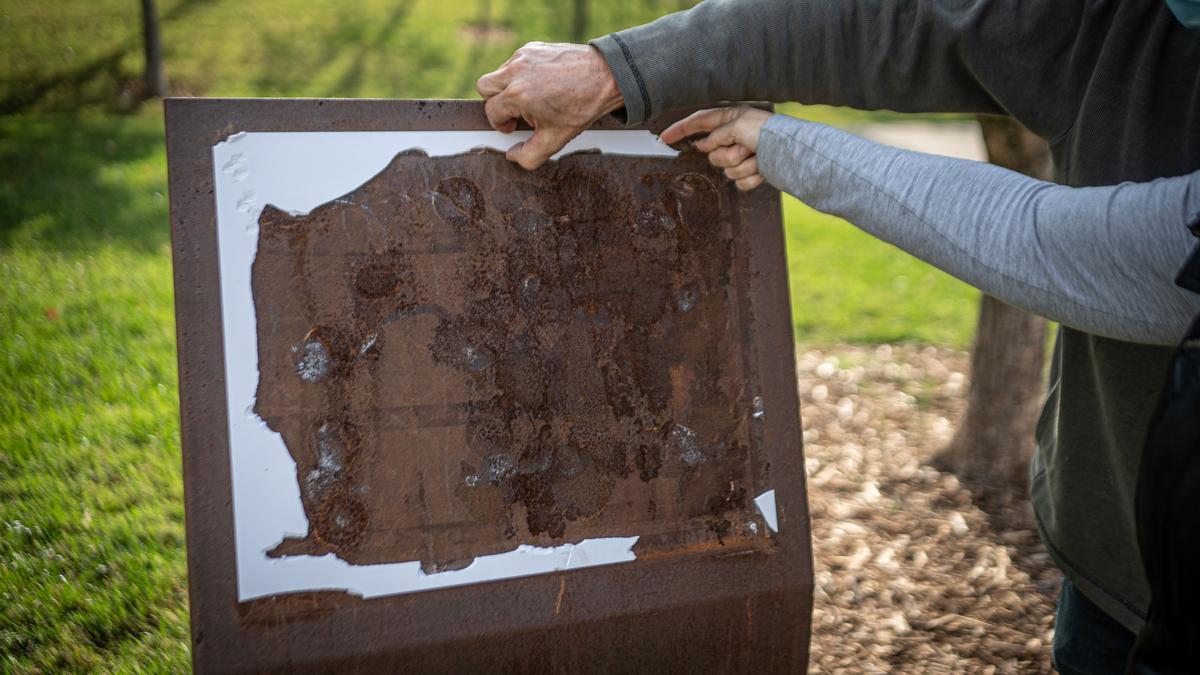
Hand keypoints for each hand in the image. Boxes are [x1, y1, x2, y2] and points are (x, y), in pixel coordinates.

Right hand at [477, 42, 624, 169]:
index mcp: (518, 94)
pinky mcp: (533, 47)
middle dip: (496, 102)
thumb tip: (512, 156)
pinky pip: (515, 62)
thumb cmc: (582, 106)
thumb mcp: (555, 140)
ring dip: (507, 87)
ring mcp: (524, 56)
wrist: (606, 77)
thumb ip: (528, 156)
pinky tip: (540, 84)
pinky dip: (521, 74)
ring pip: (499, 73)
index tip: (513, 127)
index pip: (491, 111)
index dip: (501, 124)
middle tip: (515, 111)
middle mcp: (516, 71)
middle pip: (484, 87)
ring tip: (531, 98)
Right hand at [661, 106, 772, 190]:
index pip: (699, 123)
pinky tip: (763, 169)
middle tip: (745, 149)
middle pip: (713, 154)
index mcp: (731, 120)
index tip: (664, 138)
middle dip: (728, 155)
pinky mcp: (751, 173)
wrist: (792, 153)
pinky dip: (752, 177)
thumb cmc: (768, 133)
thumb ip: (716, 136)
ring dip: (743, 166)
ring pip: (727, 171)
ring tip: (758, 158)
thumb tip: (704, 146)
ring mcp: (743, 157)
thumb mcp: (737, 126)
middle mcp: (735, 138)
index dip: (680, 130)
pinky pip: (740, 183)